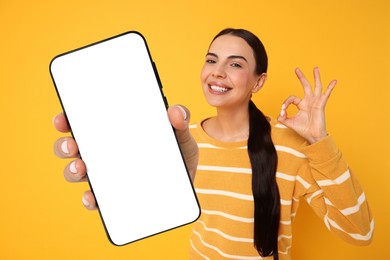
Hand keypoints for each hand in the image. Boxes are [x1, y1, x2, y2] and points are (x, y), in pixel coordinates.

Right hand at [53, 105, 197, 209]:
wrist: (188, 183)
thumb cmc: (178, 153)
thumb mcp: (180, 134)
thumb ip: (180, 119)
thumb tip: (175, 112)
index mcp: (115, 133)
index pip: (85, 122)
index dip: (68, 119)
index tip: (63, 118)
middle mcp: (105, 153)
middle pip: (74, 147)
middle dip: (64, 145)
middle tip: (72, 145)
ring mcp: (107, 176)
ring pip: (78, 172)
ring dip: (72, 170)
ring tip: (81, 168)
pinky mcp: (115, 197)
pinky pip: (95, 200)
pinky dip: (90, 199)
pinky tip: (93, 196)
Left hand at [277, 67, 336, 143]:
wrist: (312, 136)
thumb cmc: (303, 129)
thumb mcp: (289, 122)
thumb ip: (283, 117)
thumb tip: (280, 112)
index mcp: (301, 104)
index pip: (292, 98)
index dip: (286, 102)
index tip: (283, 110)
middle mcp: (309, 101)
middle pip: (305, 86)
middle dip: (301, 77)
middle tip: (296, 69)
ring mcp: (315, 102)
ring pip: (316, 87)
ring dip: (316, 77)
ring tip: (315, 68)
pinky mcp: (321, 105)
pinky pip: (326, 94)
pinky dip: (330, 88)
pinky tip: (334, 81)